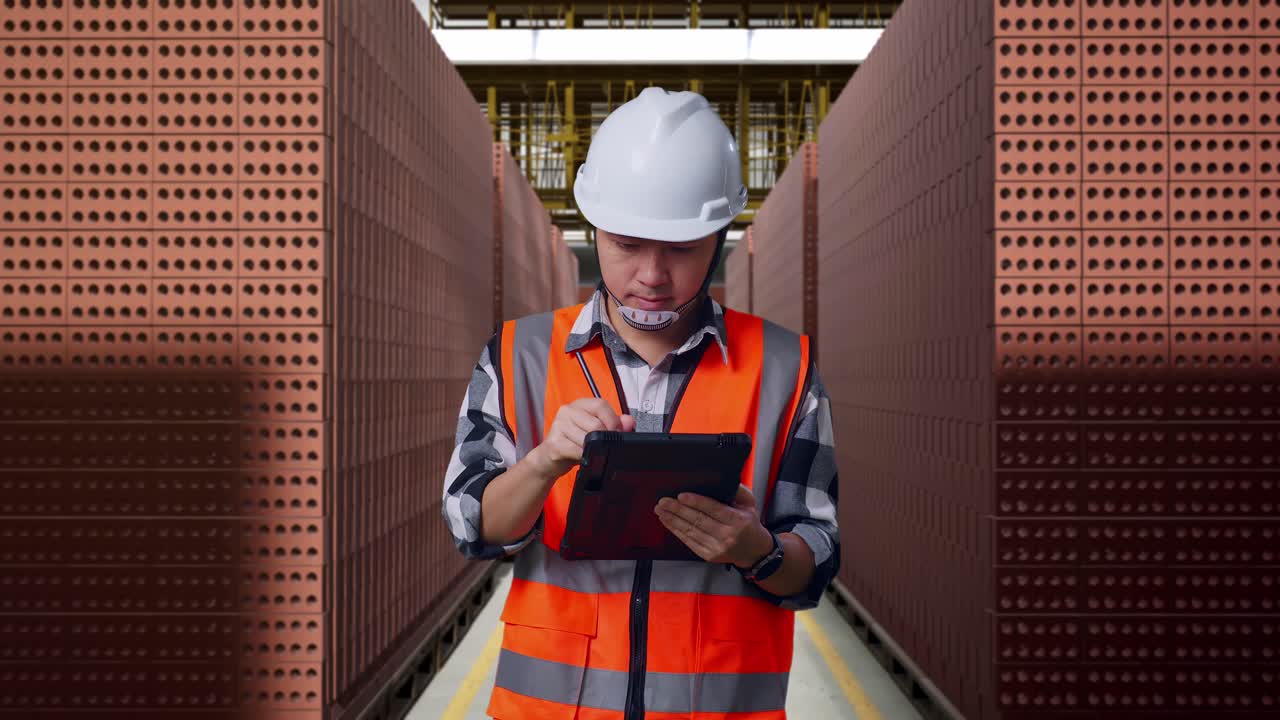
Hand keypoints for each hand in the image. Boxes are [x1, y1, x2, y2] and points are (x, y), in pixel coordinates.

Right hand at [531, 398, 634, 480]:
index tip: (616, 432)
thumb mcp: (594, 432)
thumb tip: (629, 421)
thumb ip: (613, 424)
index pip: (600, 405)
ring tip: (588, 452)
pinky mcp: (554, 443)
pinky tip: (581, 457)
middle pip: (596, 424)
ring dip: (592, 450)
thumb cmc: (572, 443)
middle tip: (603, 446)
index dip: (612, 420)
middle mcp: (567, 411)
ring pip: (587, 439)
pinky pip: (577, 450)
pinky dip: (584, 457)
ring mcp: (558, 426)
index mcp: (579, 405)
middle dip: (604, 439)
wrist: (549, 459)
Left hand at [654, 483, 771, 566]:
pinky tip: (668, 522)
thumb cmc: (749, 524)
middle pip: (698, 520)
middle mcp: (727, 536)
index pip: (714, 509)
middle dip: (678, 510)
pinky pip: (689, 541)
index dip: (696, 502)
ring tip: (662, 510)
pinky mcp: (708, 555)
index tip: (681, 496)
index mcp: (738, 521)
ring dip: (673, 520)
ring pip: (690, 531)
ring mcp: (717, 547)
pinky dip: (676, 531)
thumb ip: (737, 490)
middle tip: (664, 501)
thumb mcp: (749, 504)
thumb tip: (722, 480)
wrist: (754, 551)